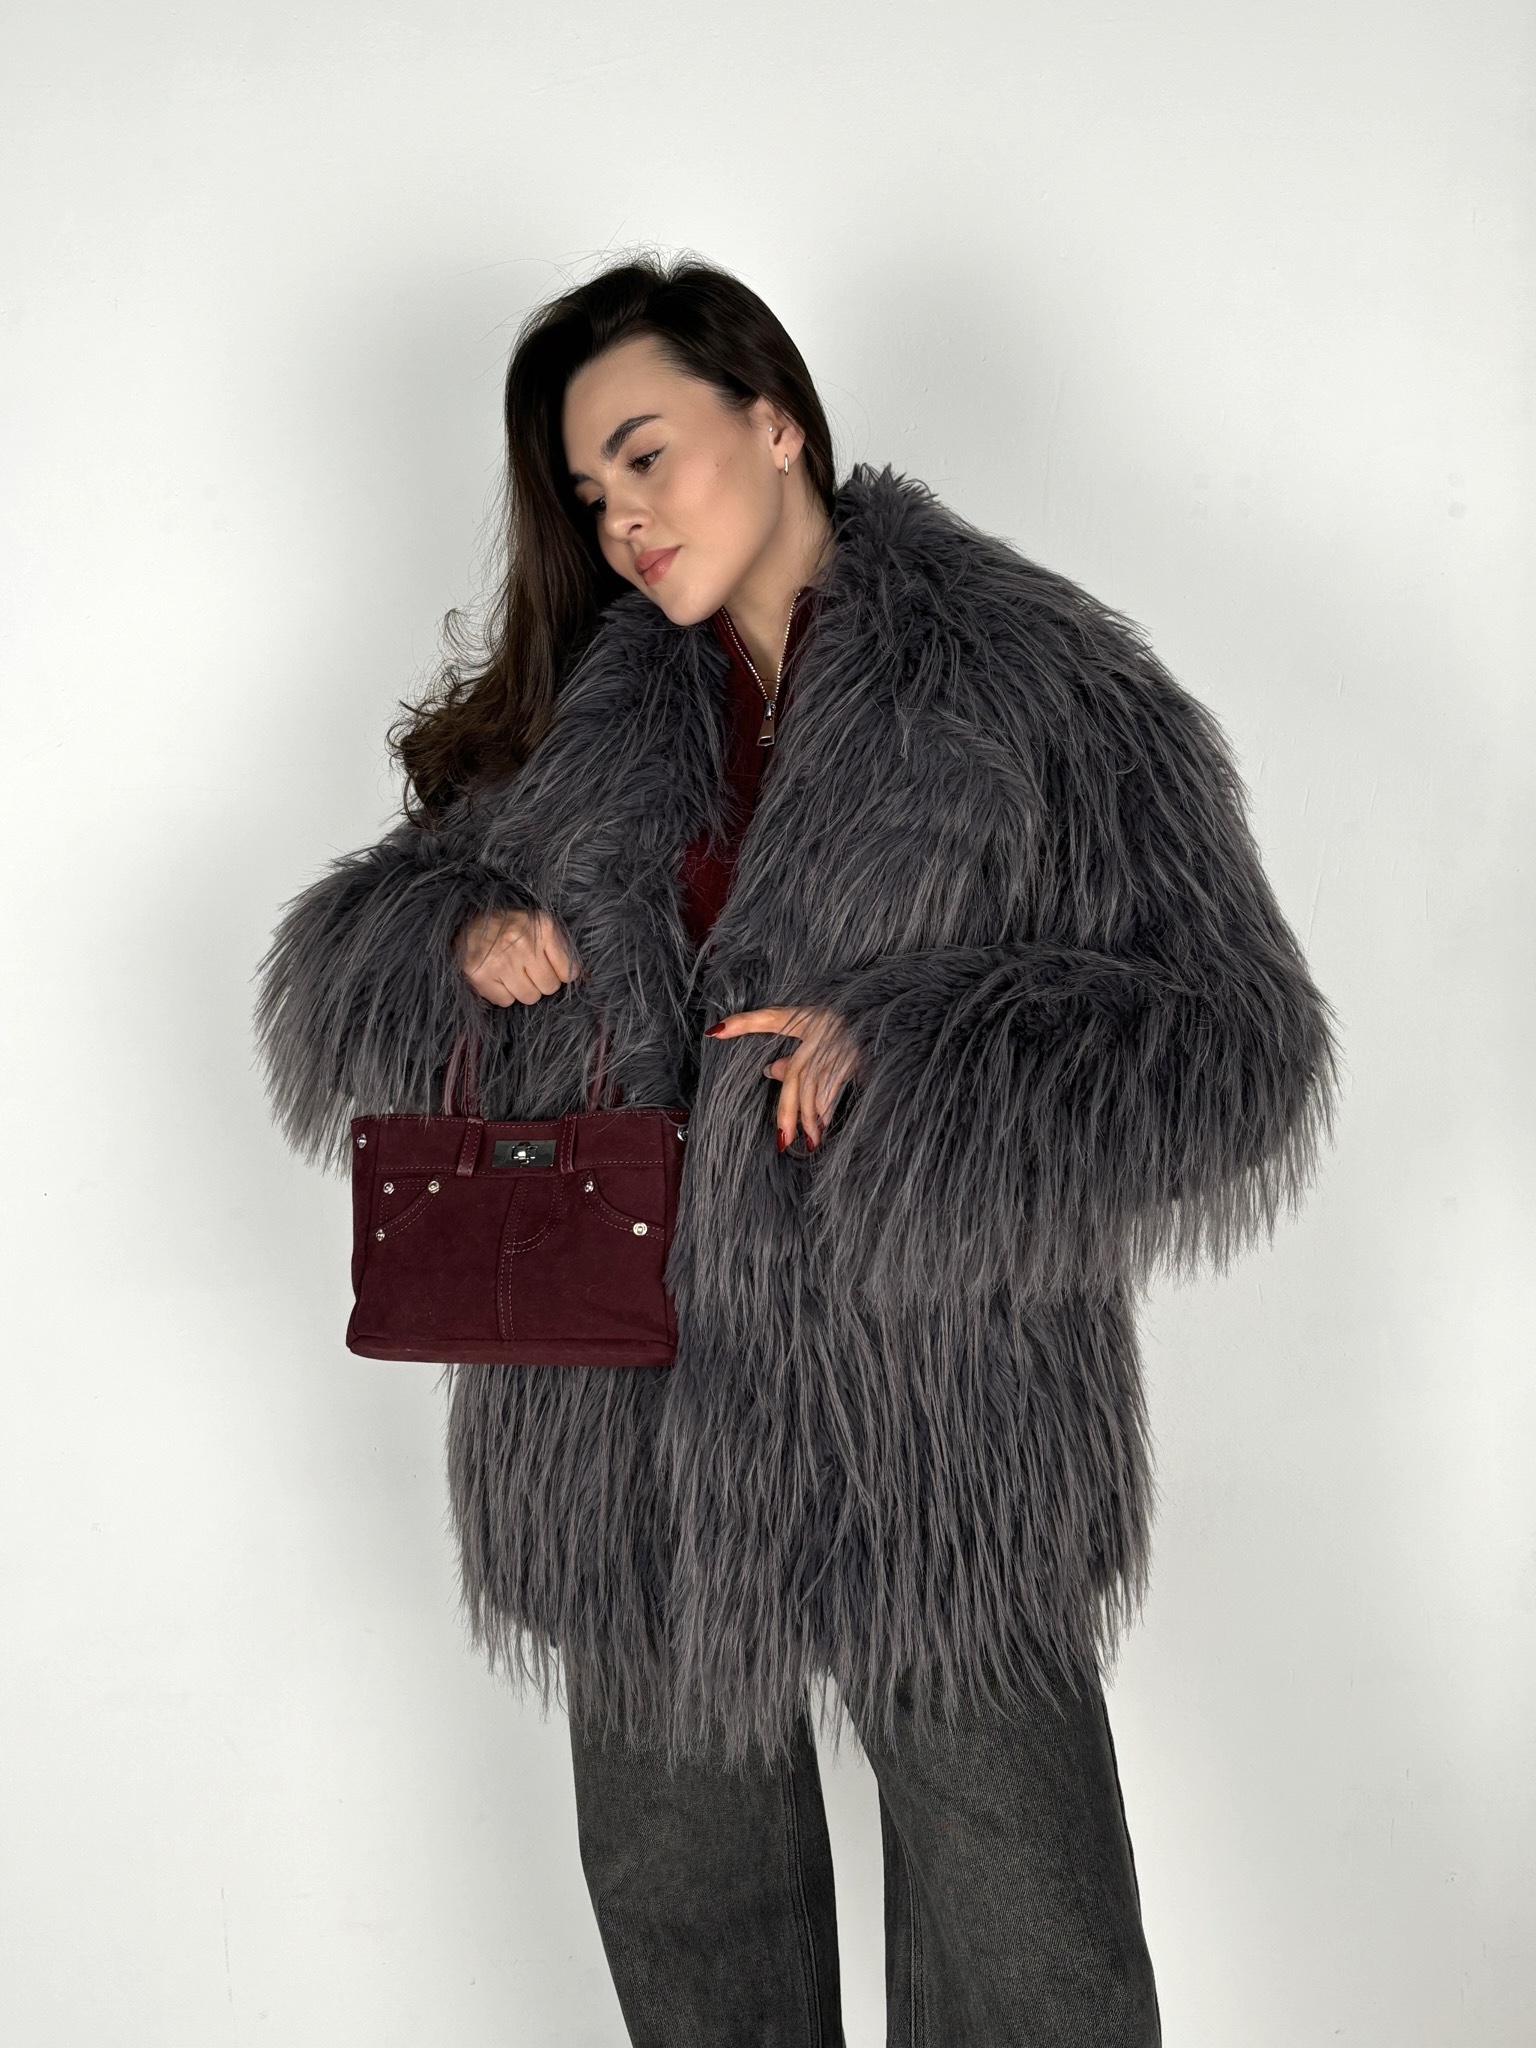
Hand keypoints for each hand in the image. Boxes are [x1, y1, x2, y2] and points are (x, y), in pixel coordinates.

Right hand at [458, 908, 577, 1006]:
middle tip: (526, 969)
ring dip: (522, 989)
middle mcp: (522, 943)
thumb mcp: (539, 926)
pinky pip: (506, 1001)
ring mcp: (500, 961)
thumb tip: (583, 978)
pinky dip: (502, 993)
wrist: (466, 922)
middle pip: (549, 987)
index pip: (569, 971)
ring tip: (511, 972)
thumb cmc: (510, 927)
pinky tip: (497, 977)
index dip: (560, 973)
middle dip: (541, 982)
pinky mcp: (480, 976)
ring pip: (529, 997)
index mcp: (543, 928)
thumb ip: (562, 948)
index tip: (547, 967)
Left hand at [705, 1004, 861, 1149]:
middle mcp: (819, 1031)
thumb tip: (770, 1072)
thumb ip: (791, 1052)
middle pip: (797, 1076)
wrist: (883, 1018)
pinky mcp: (855, 1058)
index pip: (770, 1018)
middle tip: (783, 1139)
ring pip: (816, 1088)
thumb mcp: (817, 1030)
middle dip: (789, 1111)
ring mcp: (837, 1046)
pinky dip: (827, 1109)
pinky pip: (835, 1089)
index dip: (743, 1023)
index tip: (715, 1033)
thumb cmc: (846, 1023)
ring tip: (809, 1140)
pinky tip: (822, 1125)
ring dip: (811, 1117)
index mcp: (805, 1018)